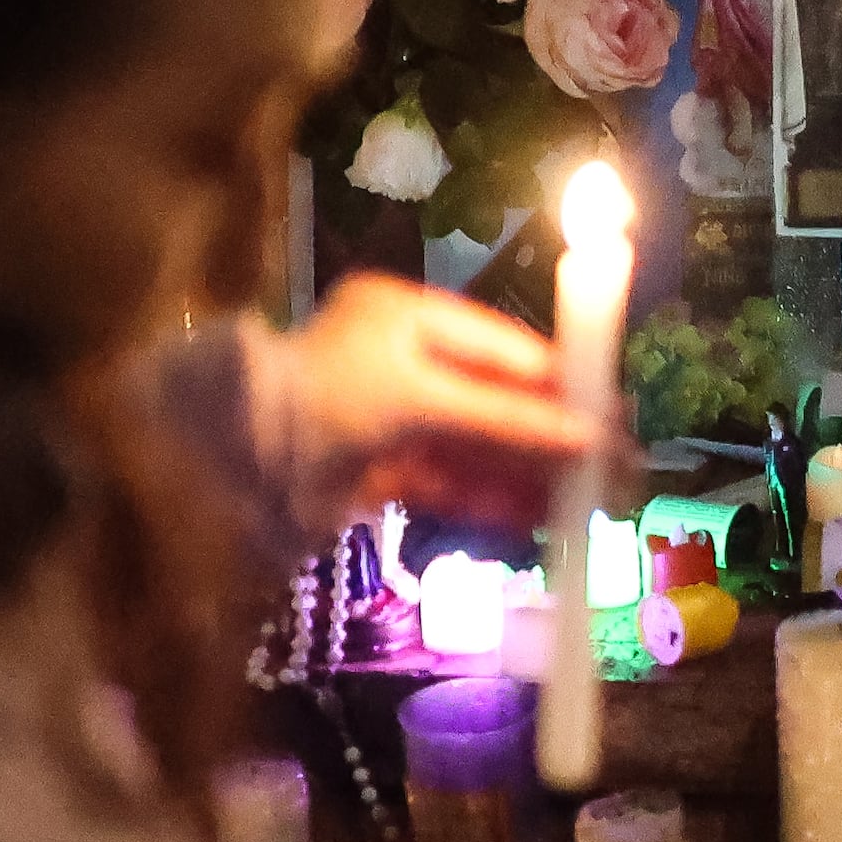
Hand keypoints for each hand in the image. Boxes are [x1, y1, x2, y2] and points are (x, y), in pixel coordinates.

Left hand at [279, 272, 587, 527]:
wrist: (224, 465)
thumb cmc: (324, 402)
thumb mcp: (420, 401)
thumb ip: (506, 423)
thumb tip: (591, 438)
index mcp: (406, 317)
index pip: (503, 348)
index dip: (561, 382)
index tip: (613, 410)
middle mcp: (401, 362)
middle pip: (496, 401)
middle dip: (553, 438)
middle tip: (616, 468)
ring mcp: (390, 421)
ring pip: (476, 449)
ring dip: (531, 478)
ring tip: (590, 505)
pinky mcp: (378, 474)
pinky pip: (448, 485)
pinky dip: (491, 505)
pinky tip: (540, 524)